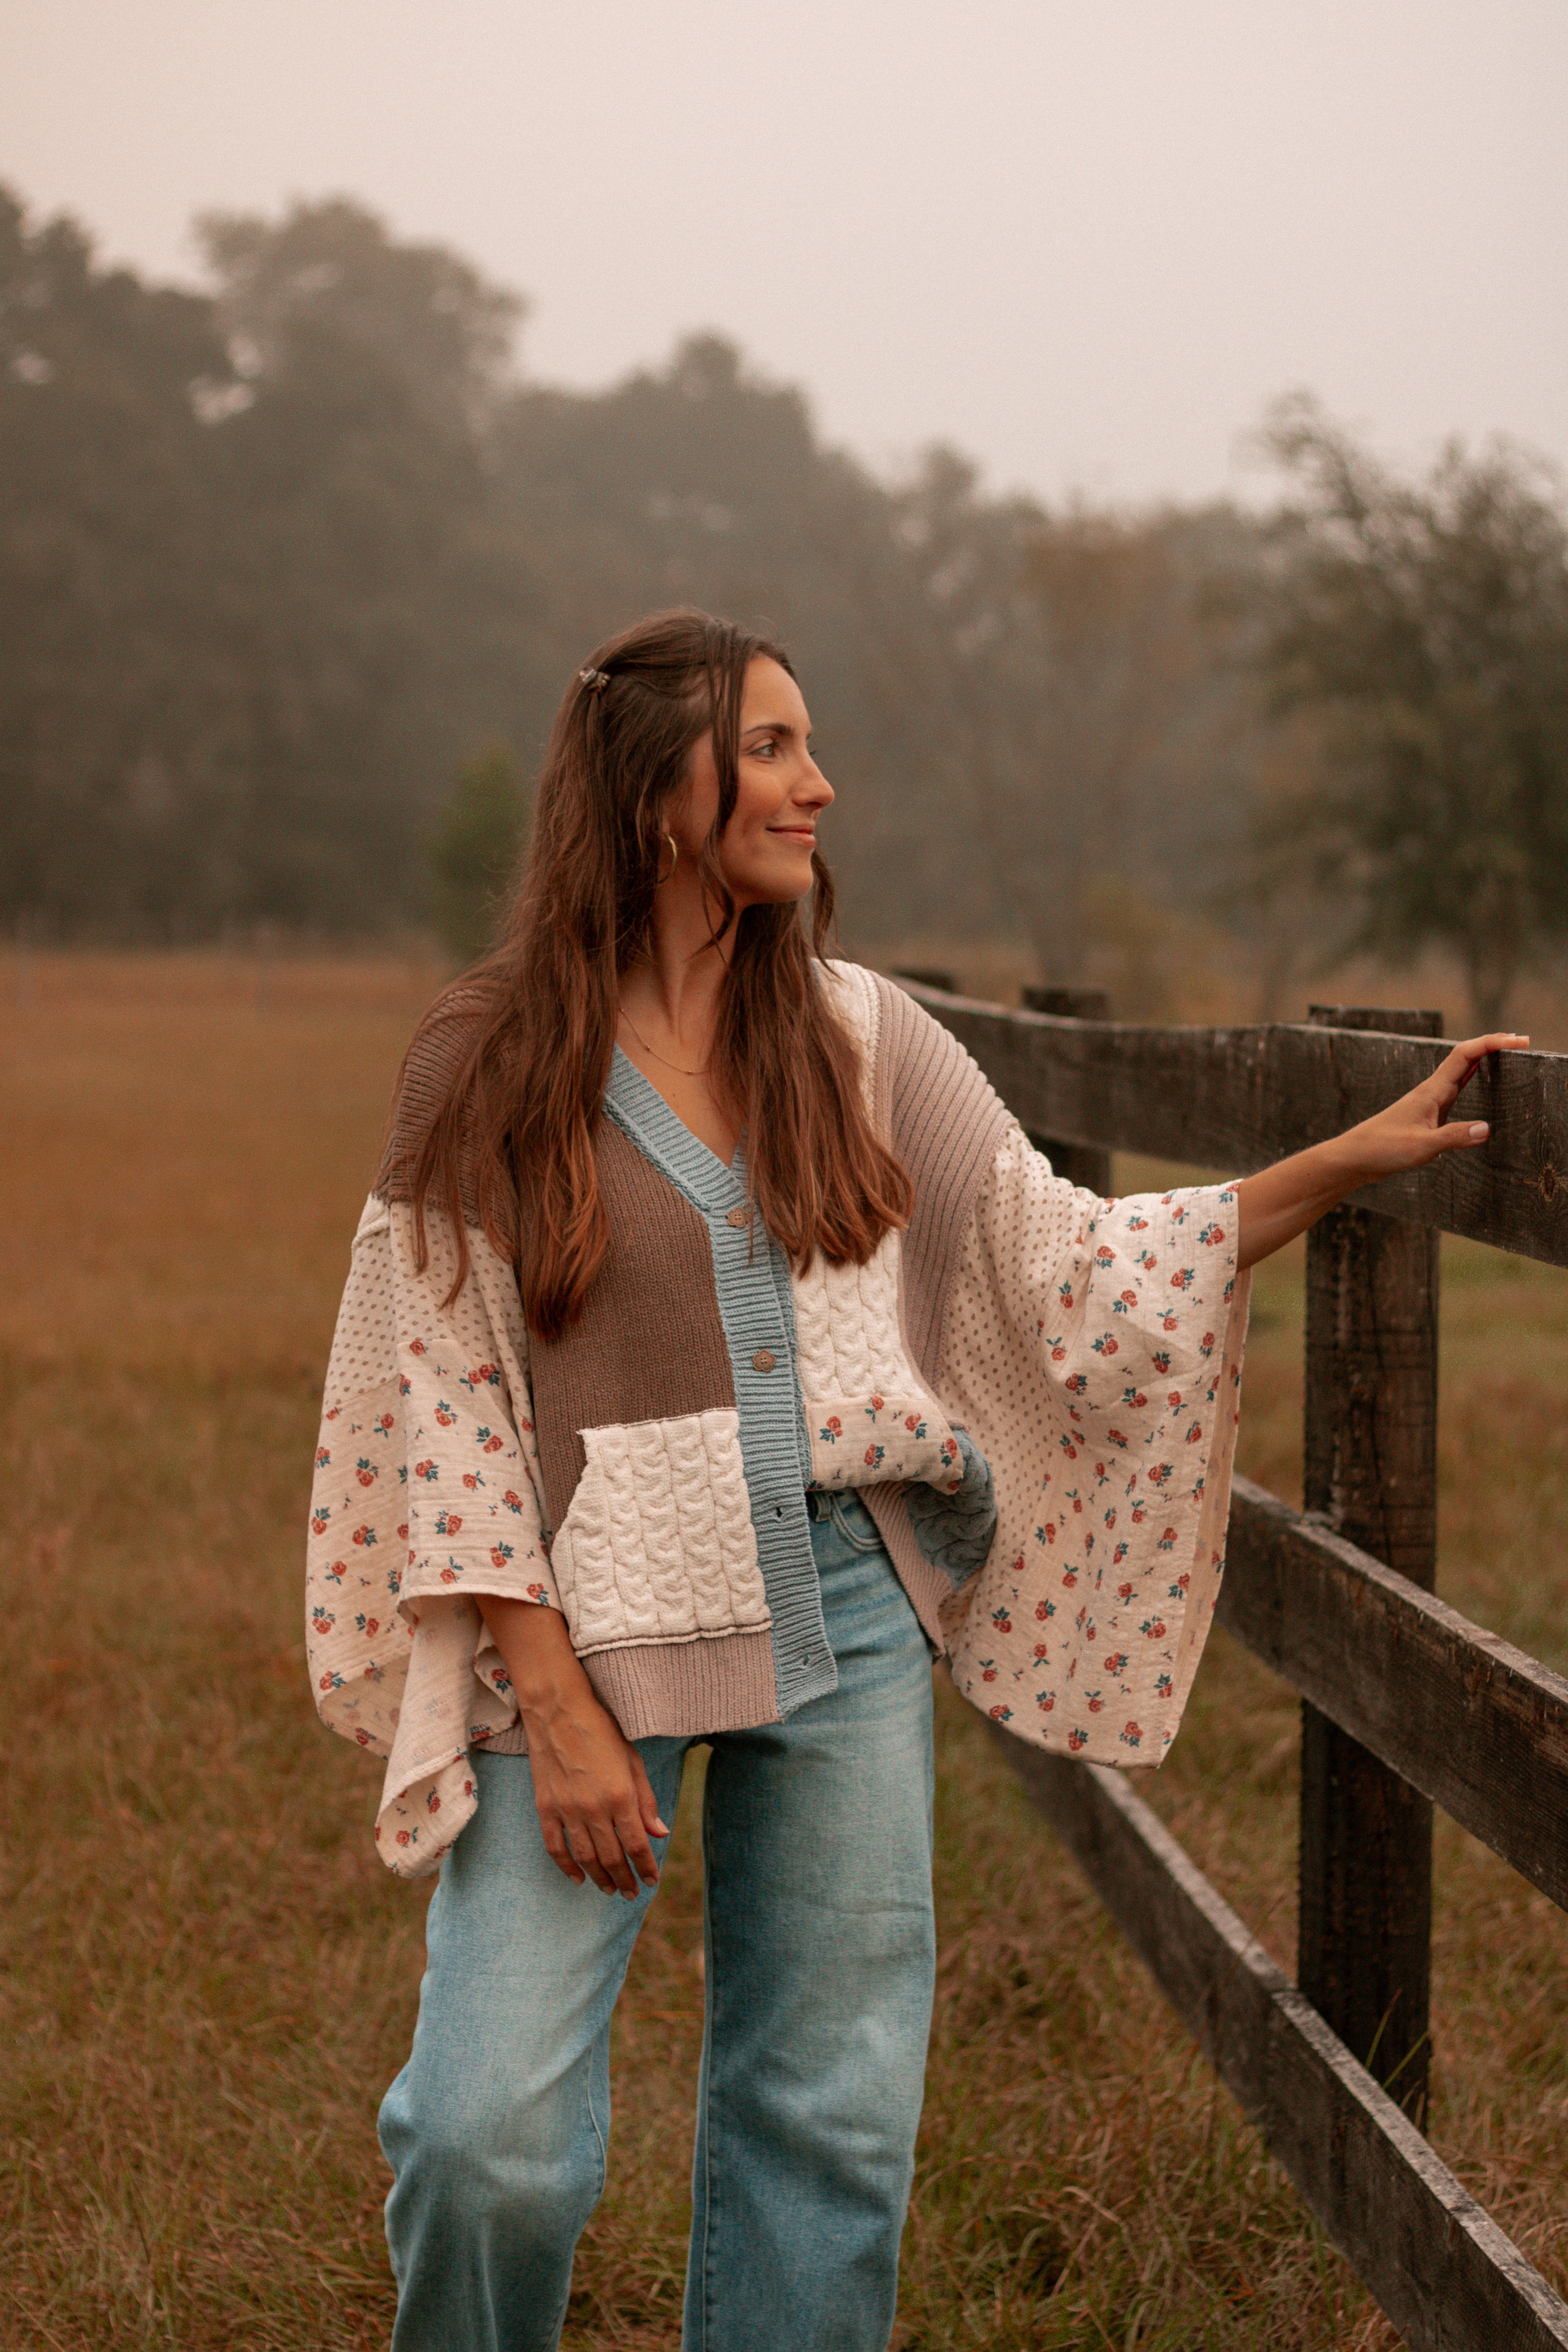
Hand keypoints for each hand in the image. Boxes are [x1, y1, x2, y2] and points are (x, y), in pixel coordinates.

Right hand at [477, 1594, 668, 1896]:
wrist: (558, 1710)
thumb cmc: (601, 1730)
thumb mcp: (633, 1760)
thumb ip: (646, 1800)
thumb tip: (660, 1834)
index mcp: (621, 1796)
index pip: (637, 1845)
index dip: (647, 1867)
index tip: (652, 1881)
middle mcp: (594, 1808)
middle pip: (613, 1857)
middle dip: (626, 1880)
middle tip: (632, 1893)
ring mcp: (567, 1810)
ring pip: (586, 1858)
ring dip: (600, 1879)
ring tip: (611, 1890)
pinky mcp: (546, 1808)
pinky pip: (555, 1847)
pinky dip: (566, 1868)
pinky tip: (577, 1878)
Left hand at [1337, 1032, 1529, 1182]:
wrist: (1355, 1157)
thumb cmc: (1383, 1150)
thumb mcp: (1421, 1147)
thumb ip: (1453, 1137)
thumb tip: (1487, 1128)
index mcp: (1431, 1091)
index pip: (1465, 1055)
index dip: (1492, 1043)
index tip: (1518, 1041)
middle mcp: (1431, 1090)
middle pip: (1465, 1057)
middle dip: (1493, 1046)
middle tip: (1522, 1042)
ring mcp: (1429, 1101)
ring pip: (1460, 1071)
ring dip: (1484, 1059)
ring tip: (1508, 1052)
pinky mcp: (1427, 1113)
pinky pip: (1455, 1087)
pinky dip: (1471, 1077)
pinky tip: (1478, 1078)